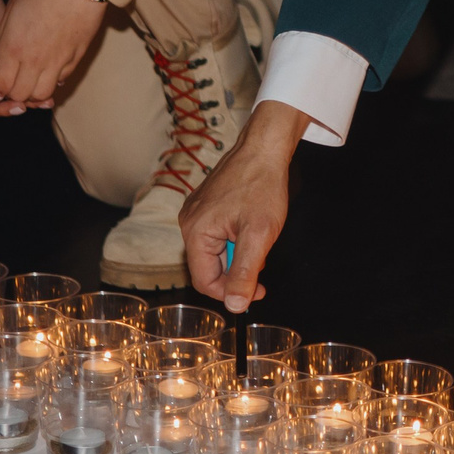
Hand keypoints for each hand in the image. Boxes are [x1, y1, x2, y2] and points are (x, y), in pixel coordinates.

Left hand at [0, 0, 109, 111]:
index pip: (0, 86)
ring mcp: (57, 62)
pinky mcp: (75, 59)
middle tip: (13, 82)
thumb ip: (1, 40)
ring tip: (31, 79)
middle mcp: (35, 60)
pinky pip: (61, 80)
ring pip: (42, 95)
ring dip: (34, 91)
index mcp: (14, 48)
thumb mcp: (11, 10)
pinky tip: (50, 68)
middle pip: (20, 96)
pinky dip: (53, 80)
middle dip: (13, 93)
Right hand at [182, 100, 306, 310]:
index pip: (205, 281)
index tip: (257, 291)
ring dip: (238, 254)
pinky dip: (235, 239)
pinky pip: (216, 235)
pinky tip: (251, 227)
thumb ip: (244, 272)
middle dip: (237, 271)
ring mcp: (195, 212)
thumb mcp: (258, 235)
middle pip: (209, 267)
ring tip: (259, 238)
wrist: (265, 148)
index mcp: (195, 232)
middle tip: (263, 265)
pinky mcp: (205, 205)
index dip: (231, 292)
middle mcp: (188, 223)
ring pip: (214, 251)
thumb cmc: (262, 186)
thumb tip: (234, 306)